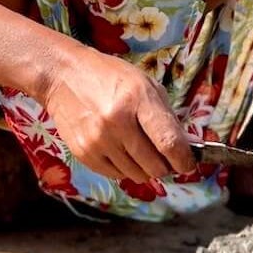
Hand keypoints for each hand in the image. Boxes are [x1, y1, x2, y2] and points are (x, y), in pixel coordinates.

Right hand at [42, 46, 195, 186]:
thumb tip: (185, 149)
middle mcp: (117, 122)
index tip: (189, 165)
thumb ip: (166, 116)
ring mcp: (98, 140)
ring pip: (137, 175)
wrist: (64, 76)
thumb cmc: (110, 77)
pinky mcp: (83, 153)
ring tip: (140, 151)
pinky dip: (125, 169)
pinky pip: (116, 175)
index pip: (169, 142)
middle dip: (166, 166)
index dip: (184, 160)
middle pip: (155, 165)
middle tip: (164, 158)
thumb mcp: (145, 84)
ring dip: (145, 168)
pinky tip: (121, 151)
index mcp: (137, 99)